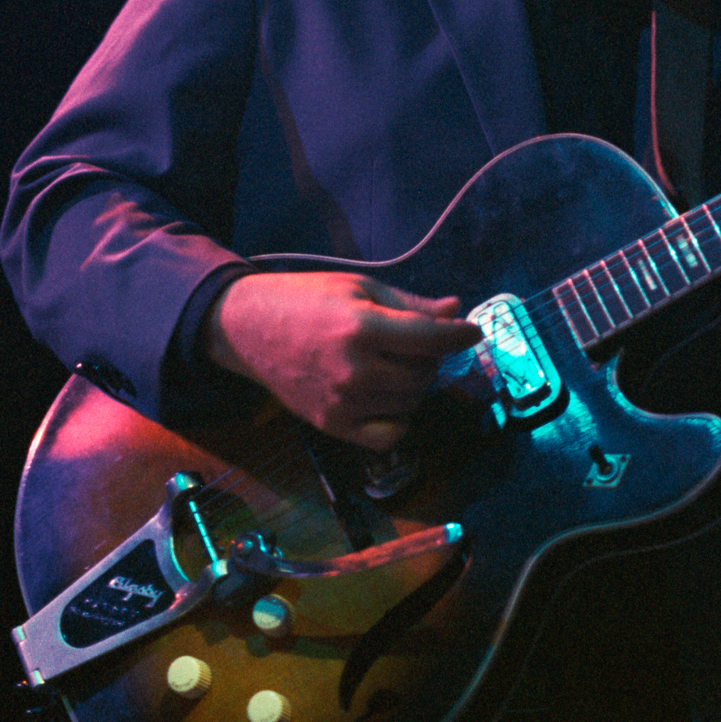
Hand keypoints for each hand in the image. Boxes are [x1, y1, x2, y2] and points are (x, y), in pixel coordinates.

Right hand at [202, 272, 481, 452]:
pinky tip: (387, 396)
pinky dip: (399, 417)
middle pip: (424, 373)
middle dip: (430, 356)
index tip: (472, 332)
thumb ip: (410, 306)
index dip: (459, 334)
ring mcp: (343, 403)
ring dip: (414, 383)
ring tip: (393, 363)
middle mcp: (355, 370)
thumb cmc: (307, 300)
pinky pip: (389, 434)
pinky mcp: (332, 426)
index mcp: (361, 327)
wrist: (248, 329)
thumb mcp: (359, 288)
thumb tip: (456, 309)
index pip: (430, 339)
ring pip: (411, 401)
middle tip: (414, 342)